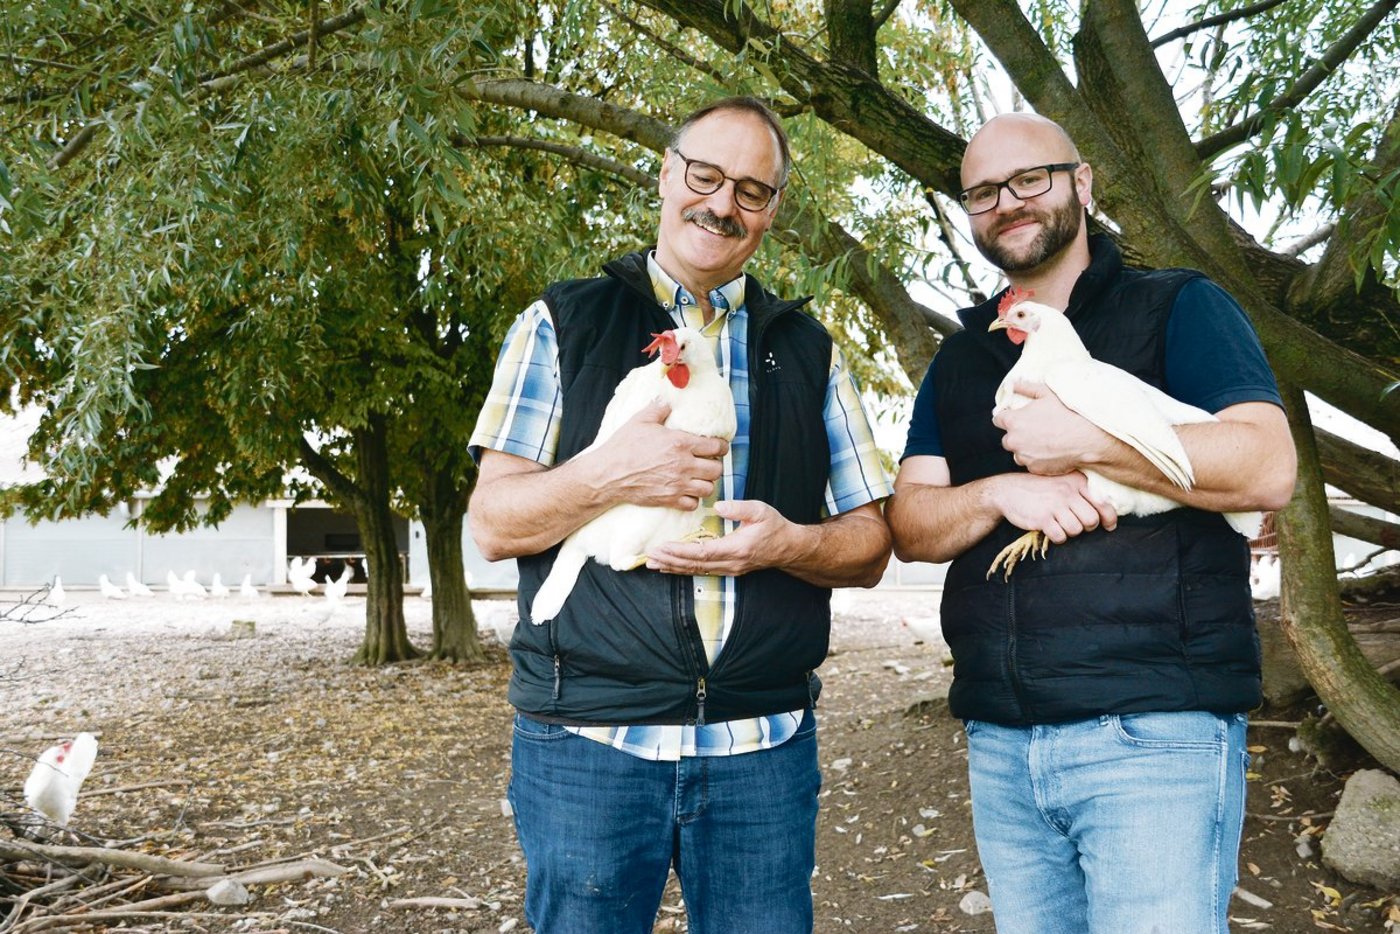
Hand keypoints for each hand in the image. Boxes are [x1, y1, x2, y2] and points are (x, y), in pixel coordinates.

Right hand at [594, 400, 728, 510]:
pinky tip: (687, 492)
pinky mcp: (670, 500)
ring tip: (700, 478)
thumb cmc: (623, 446)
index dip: (721, 447)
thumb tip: (666, 401)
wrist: (608, 474)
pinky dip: (693, 499)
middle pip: (716, 470)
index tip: (719, 447)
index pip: (716, 447)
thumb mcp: (640, 421)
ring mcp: (678, 485)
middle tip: (709, 463)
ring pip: (708, 488)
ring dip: (706, 483)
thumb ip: (658, 409)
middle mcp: (683, 465)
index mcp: (681, 443)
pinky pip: (693, 504)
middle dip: (715, 465)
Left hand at [645, 500, 790, 575]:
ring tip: (653, 564)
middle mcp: (731, 563)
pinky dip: (683, 569)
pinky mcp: (727, 569)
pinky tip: (670, 567)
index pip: (703, 552)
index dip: (680, 551)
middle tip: (649, 556)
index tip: (662, 547)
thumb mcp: (760, 510)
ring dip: (673, 567)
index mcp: (737, 548)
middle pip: (695, 565)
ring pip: (696, 571)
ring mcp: (729, 569)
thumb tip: (719, 506)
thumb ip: (739, 508)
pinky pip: (701, 571)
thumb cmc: (774, 526)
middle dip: (670, 561)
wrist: (788, 547)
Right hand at [989, 471, 1116, 543]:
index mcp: (1076, 481)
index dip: (1109, 518)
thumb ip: (1083, 491)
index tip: (1109, 526)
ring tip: (1061, 525)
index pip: (1103, 503)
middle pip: (1091, 520)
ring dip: (1070, 532)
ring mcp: (1055, 505)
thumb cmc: (1040, 488)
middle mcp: (1067, 491)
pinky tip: (1051, 530)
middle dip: (1087, 527)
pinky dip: (1058, 537)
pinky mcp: (1043, 518)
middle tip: (1077, 524)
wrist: (1008, 490)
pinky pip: (1060, 536)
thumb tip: (1107, 510)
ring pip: (1077, 530)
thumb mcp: (1062, 481)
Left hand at [994, 381, 1111, 474]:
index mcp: (1013, 421)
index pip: (998, 419)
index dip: (1008, 417)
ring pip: (1018, 452)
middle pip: (1008, 438)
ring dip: (1026, 448)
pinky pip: (1031, 463)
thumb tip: (1012, 384)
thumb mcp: (1047, 394)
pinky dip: (1038, 459)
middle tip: (1036, 429)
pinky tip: (1052, 451)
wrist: (1087, 439)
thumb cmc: (1068, 413)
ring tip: (1046, 441)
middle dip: (1017, 434)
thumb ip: (1026, 388)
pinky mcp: (1034, 468)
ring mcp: (1023, 456)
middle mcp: (1013, 440)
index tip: (1018, 417)